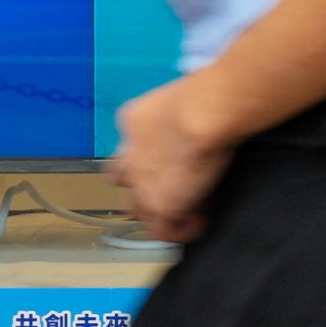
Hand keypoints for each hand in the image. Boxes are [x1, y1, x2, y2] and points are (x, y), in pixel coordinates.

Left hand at [107, 75, 236, 240]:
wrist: (203, 114)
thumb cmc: (203, 96)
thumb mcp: (180, 99)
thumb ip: (177, 116)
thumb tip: (195, 127)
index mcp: (132, 122)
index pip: (130, 147)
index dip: (148, 156)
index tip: (172, 158)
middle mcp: (129, 156)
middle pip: (122, 180)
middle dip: (141, 185)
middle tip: (171, 186)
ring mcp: (142, 185)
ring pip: (137, 208)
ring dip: (156, 210)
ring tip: (183, 211)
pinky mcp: (161, 207)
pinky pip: (163, 231)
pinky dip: (179, 230)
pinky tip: (197, 223)